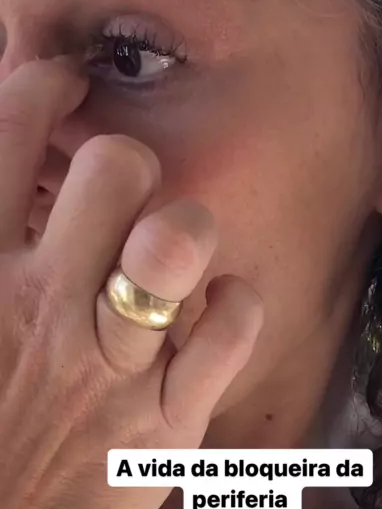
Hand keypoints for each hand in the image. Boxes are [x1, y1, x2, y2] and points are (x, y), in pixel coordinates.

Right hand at [0, 58, 262, 508]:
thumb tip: (18, 155)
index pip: (10, 130)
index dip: (45, 85)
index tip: (64, 86)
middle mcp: (41, 308)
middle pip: (118, 169)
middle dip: (128, 165)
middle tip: (123, 193)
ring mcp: (108, 366)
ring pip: (179, 237)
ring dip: (184, 228)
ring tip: (168, 252)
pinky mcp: (166, 423)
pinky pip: (232, 320)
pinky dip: (232, 304)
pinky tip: (207, 314)